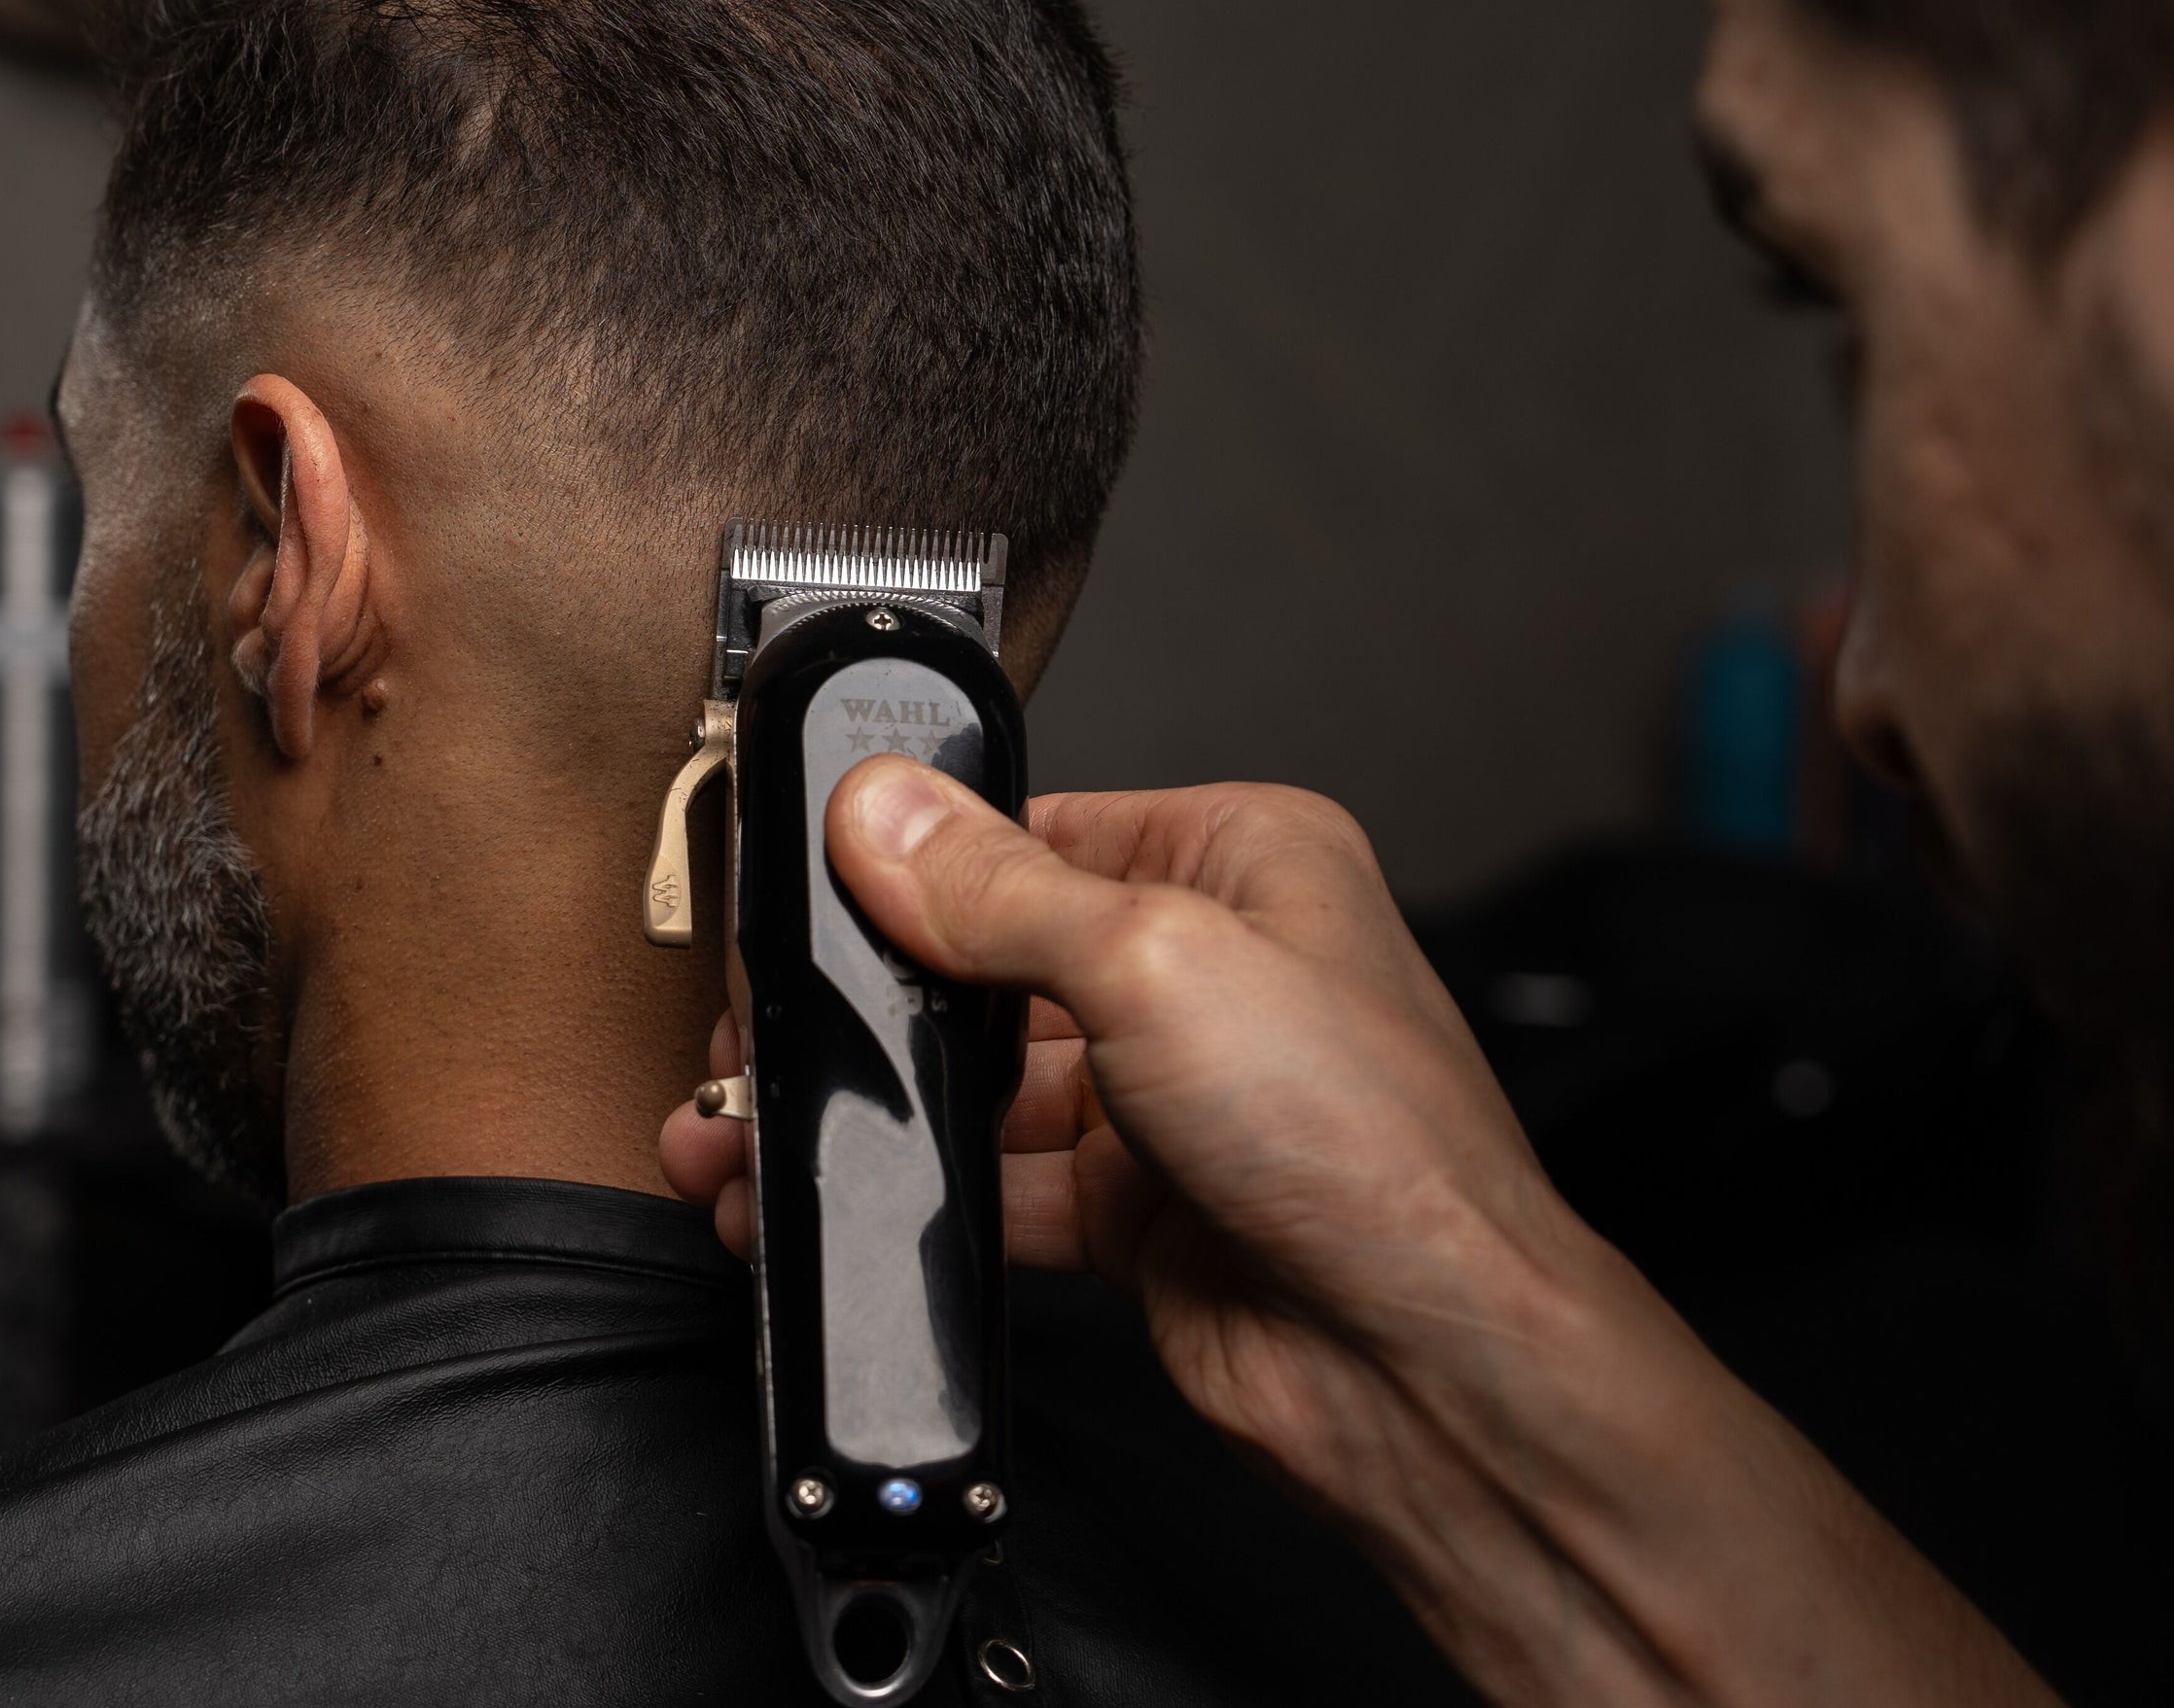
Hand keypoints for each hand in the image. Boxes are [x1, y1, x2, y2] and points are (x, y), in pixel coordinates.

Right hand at [660, 760, 2055, 1707]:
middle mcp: (1211, 968)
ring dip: (879, 1107)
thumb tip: (882, 810)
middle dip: (877, 1000)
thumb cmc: (1369, 1145)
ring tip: (756, 1125)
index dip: (917, 863)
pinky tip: (830, 1200)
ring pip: (984, 1082)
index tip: (812, 893)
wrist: (1418, 1362)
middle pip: (995, 959)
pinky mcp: (1141, 1209)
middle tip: (763, 1027)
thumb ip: (994, 892)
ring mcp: (1173, 1094)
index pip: (1039, 829)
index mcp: (1243, 861)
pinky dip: (916, 1195)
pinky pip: (998, 1185)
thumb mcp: (1155, 962)